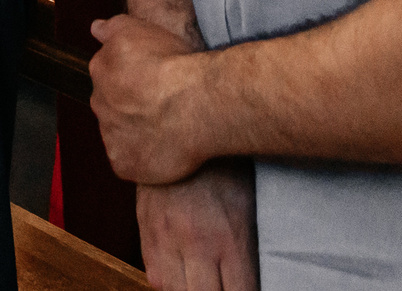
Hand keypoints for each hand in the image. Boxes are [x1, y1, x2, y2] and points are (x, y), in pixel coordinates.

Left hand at [90, 14, 209, 186]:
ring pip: (120, 134)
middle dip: (130, 106)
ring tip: (167, 129)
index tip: (152, 81)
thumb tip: (95, 28)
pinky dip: (144, 159)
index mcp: (101, 70)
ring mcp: (110, 136)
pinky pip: (130, 163)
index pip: (108, 75)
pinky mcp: (124, 164)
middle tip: (160, 106)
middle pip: (111, 106)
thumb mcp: (137, 28)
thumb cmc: (172, 64)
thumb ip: (111, 28)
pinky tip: (164, 151)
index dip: (131, 79)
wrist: (194, 104)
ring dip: (136, 132)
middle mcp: (99, 103)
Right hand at [135, 159, 259, 290]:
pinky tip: (181, 274)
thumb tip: (255, 277)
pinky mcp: (146, 230)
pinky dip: (168, 282)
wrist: (179, 126)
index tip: (246, 287)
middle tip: (223, 283)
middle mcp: (196, 242)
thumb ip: (248, 245)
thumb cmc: (222, 164)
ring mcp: (166, 238)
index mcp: (229, 237)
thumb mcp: (247, 203)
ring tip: (202, 282)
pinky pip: (154, 275)